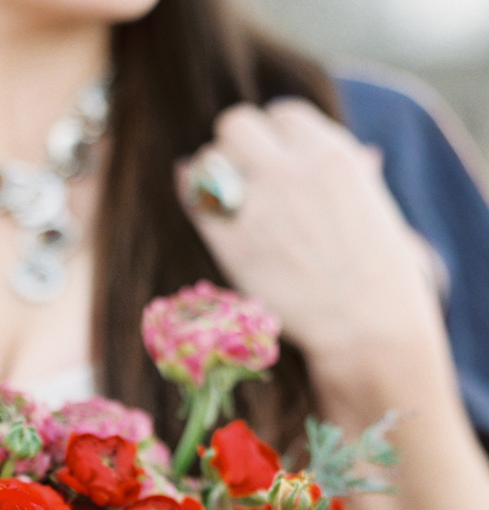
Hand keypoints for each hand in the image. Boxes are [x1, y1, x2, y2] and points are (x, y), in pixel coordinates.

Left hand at [176, 99, 442, 365]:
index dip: (275, 138)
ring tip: (224, 201)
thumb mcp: (378, 210)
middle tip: (243, 179)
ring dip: (211, 175)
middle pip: (236, 125)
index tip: (276, 162)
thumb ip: (358, 177)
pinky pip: (194, 201)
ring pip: (209, 159)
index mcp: (332, 154)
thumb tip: (366, 156)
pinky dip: (194, 200)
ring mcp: (259, 205)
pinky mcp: (232, 243)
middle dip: (236, 148)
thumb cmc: (381, 276)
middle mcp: (292, 170)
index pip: (282, 115)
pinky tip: (202, 209)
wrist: (366, 327)